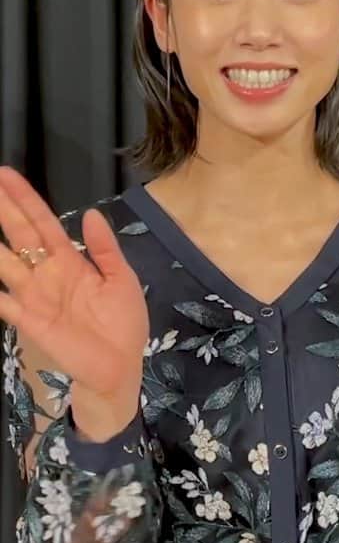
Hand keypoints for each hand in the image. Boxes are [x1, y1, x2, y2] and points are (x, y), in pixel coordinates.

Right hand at [0, 166, 148, 400]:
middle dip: (4, 209)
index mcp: (71, 260)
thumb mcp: (121, 279)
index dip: (26, 199)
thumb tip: (91, 213)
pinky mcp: (31, 321)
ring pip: (6, 263)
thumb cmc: (123, 323)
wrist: (121, 366)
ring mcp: (35, 296)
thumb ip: (105, 248)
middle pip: (20, 235)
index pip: (43, 222)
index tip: (6, 176)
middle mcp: (47, 273)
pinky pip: (4, 303)